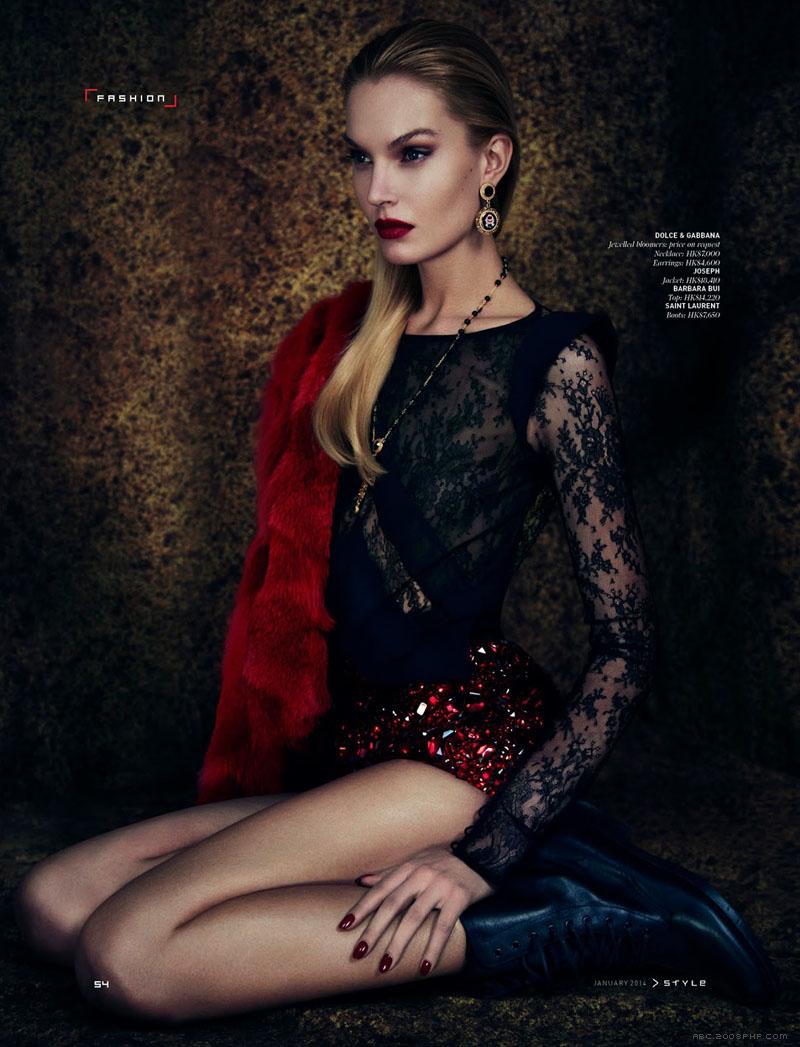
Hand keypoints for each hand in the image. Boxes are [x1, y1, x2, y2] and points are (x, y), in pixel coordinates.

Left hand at [336, 844, 495, 977]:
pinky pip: (443, 927)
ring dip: (398, 944)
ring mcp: (440, 886)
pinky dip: (433, 948)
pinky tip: (423, 967)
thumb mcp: (417, 861)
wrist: (484, 853)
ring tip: (385, 966)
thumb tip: (361, 880)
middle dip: (373, 930)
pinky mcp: (458, 898)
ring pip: (414, 918)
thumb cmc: (446, 860)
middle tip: (358, 952)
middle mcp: (421, 875)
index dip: (361, 908)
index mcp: (409, 867)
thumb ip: (390, 873)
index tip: (343, 926)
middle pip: (392, 905)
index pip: (380, 890)